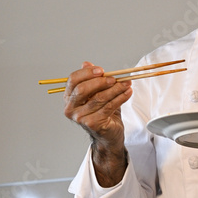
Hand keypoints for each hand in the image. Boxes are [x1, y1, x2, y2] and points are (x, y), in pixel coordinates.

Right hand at [63, 62, 132, 186]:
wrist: (108, 135)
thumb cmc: (102, 112)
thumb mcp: (96, 93)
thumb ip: (91, 79)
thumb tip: (86, 63)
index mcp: (69, 97)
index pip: (73, 80)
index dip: (87, 73)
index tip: (102, 70)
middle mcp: (70, 108)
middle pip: (82, 89)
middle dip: (100, 82)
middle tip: (114, 78)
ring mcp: (80, 117)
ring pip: (98, 98)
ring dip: (115, 89)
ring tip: (126, 84)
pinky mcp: (92, 124)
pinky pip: (108, 107)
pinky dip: (120, 98)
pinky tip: (128, 92)